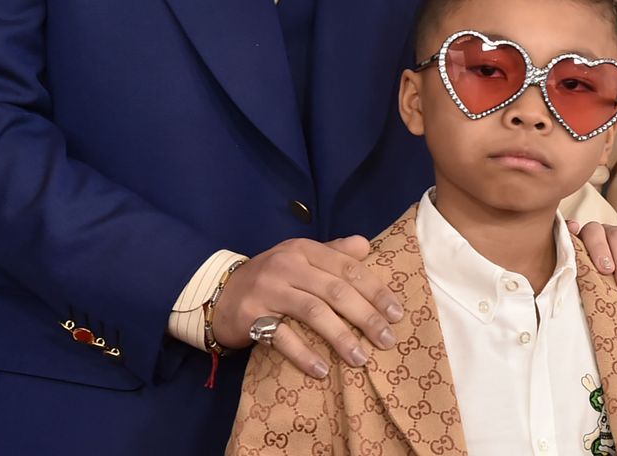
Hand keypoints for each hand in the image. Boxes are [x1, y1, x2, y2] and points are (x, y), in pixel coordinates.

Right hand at [211, 236, 403, 377]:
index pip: (348, 268)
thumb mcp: (301, 257)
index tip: (396, 313)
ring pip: (314, 312)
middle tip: (387, 339)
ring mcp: (270, 289)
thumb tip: (367, 246)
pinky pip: (282, 337)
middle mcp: (289, 265)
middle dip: (366, 316)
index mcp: (306, 249)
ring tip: (361, 359)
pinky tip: (322, 370)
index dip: (375, 290)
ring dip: (341, 337)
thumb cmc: (271, 276)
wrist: (220, 293)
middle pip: (336, 290)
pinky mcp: (252, 316)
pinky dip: (304, 354)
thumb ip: (333, 252)